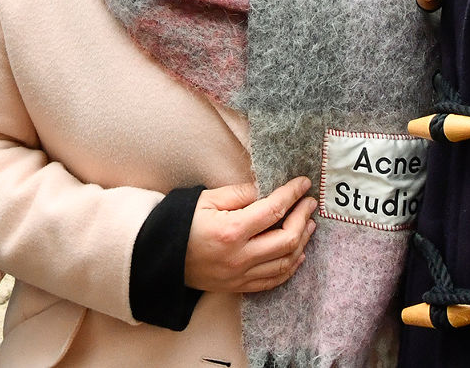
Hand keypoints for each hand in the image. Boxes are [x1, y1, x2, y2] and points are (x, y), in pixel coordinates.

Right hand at [182, 177, 317, 293]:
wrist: (160, 257)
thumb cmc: (182, 223)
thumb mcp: (207, 199)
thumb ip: (240, 193)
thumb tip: (267, 189)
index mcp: (231, 230)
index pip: (273, 210)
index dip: (292, 194)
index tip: (303, 184)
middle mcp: (239, 256)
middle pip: (286, 239)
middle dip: (303, 218)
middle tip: (309, 204)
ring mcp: (240, 275)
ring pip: (285, 262)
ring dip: (301, 242)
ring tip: (308, 225)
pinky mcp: (238, 287)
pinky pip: (273, 280)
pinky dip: (290, 266)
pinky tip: (297, 253)